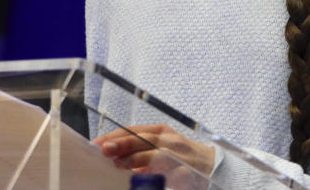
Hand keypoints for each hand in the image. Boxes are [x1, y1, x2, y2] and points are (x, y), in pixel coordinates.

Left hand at [93, 124, 214, 188]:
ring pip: (157, 154)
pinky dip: (158, 175)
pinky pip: (171, 173)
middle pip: (144, 139)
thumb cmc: (180, 156)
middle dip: (124, 144)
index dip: (114, 136)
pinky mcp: (188, 171)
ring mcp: (180, 155)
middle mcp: (170, 139)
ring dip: (138, 159)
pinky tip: (144, 178)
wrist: (213, 165)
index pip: (133, 130)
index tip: (97, 144)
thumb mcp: (160, 148)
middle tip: (105, 150)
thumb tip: (113, 158)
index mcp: (160, 131)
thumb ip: (139, 151)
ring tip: (120, 164)